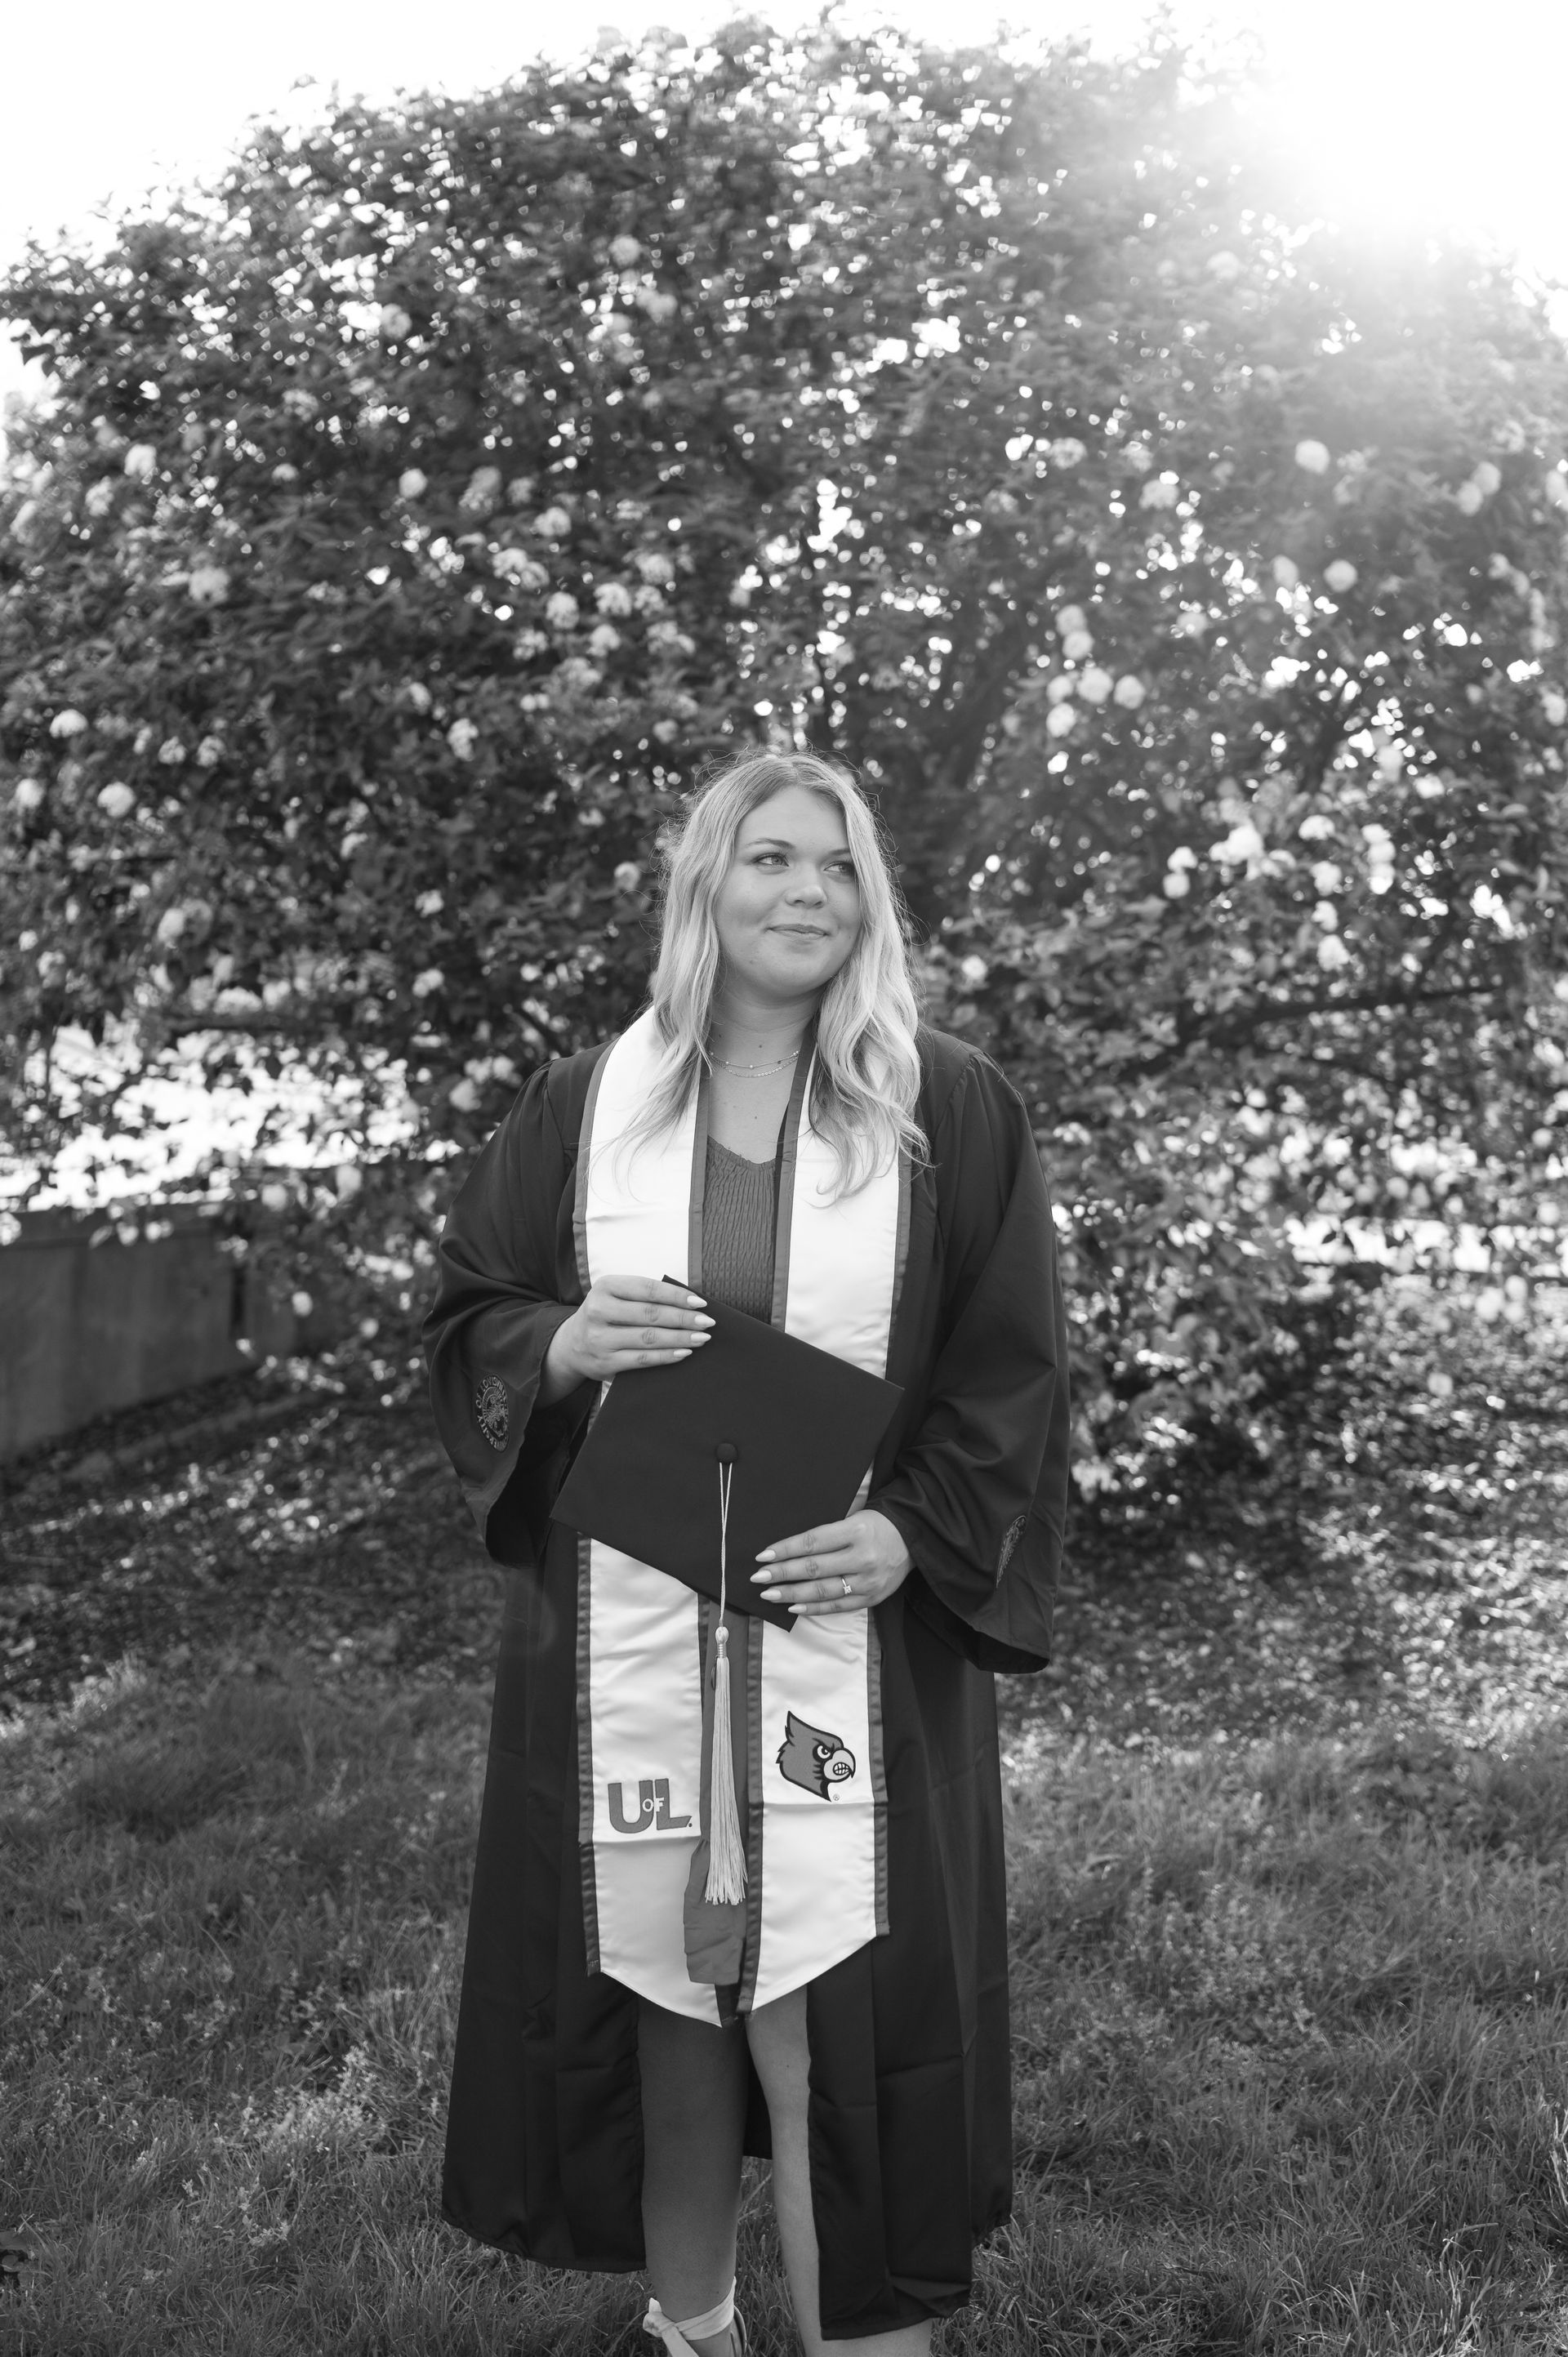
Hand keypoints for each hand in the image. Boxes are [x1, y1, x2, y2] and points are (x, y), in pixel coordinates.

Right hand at [543, 1276, 711, 1396]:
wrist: (571, 1345)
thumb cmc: (606, 1314)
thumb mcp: (616, 1295)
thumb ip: (645, 1295)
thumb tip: (690, 1302)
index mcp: (605, 1286)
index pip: (648, 1289)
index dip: (677, 1295)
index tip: (700, 1303)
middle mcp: (599, 1310)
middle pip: (650, 1314)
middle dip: (684, 1318)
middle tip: (707, 1322)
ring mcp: (600, 1338)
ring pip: (648, 1338)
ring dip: (680, 1338)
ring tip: (702, 1338)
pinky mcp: (605, 1362)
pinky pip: (642, 1359)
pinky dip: (666, 1356)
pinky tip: (684, 1353)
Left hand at [752, 1509, 912, 1617]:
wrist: (913, 1538)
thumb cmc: (876, 1525)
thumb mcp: (852, 1518)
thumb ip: (825, 1535)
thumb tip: (787, 1551)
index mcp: (856, 1530)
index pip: (812, 1542)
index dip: (785, 1550)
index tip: (763, 1556)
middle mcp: (862, 1557)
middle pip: (814, 1568)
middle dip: (782, 1574)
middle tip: (758, 1577)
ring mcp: (868, 1581)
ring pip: (823, 1590)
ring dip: (792, 1593)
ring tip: (770, 1593)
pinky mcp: (872, 1598)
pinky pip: (837, 1606)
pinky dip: (813, 1608)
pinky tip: (794, 1606)